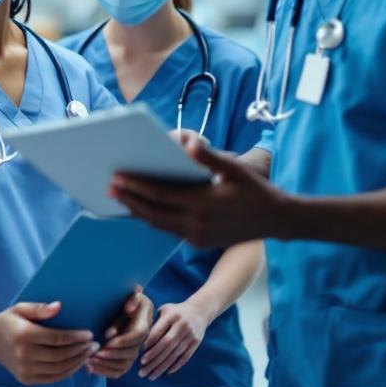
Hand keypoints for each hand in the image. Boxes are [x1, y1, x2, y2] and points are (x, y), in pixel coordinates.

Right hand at [0, 301, 97, 384]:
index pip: (57, 338)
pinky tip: (77, 363)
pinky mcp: (26, 379)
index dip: (75, 337)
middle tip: (95, 344)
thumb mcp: (21, 308)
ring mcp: (25, 370)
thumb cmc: (10, 320)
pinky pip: (52, 378)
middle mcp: (24, 355)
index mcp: (24, 335)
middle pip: (60, 355)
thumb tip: (59, 306)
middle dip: (80, 350)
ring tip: (89, 353)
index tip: (89, 334)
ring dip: (77, 362)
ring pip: (59, 369)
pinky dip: (67, 372)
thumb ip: (40, 308)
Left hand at [86, 287, 151, 377]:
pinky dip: (105, 371)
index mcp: (144, 323)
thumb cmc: (130, 299)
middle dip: (112, 355)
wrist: (132, 307)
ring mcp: (134, 350)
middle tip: (94, 354)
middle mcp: (142, 340)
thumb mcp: (134, 295)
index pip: (138, 336)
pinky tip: (90, 368)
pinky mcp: (126, 357)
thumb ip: (132, 299)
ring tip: (89, 361)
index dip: (123, 341)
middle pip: (131, 353)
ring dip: (107, 365)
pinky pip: (119, 370)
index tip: (107, 342)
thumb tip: (128, 309)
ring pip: (125, 365)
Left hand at [110, 137, 287, 247]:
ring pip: (159, 225)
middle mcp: (198, 224)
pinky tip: (142, 211)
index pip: (161, 195)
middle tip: (108, 188)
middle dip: (129, 200)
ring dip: (137, 212)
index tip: (117, 178)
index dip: (137, 187)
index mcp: (204, 203)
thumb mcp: (236, 169)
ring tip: (119, 199)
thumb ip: (210, 157)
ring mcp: (198, 237)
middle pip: (153, 212)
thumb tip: (188, 143)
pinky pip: (170, 231)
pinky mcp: (200, 243)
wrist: (277, 220)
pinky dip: (153, 220)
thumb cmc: (256, 190)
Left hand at [137, 299, 211, 378]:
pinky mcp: (195, 344)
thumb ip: (154, 321)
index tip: (140, 354)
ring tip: (150, 376)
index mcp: (172, 316)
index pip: (159, 331)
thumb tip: (139, 337)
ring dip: (161, 367)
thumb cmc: (176, 311)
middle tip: (141, 370)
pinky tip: (165, 372)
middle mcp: (182, 326)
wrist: (200, 311)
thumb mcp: (165, 310)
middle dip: (153, 359)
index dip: (149, 343)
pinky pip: (184, 357)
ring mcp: (190, 336)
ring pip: (174, 354)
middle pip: (166, 345)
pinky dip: (174, 366)